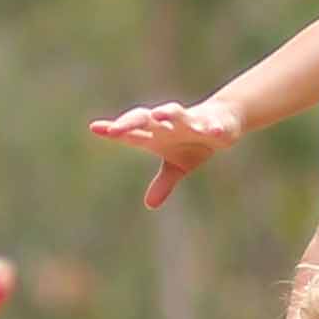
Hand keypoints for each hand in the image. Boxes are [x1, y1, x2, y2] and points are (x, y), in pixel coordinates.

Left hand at [89, 97, 241, 208]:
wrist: (223, 120)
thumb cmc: (192, 142)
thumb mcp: (178, 167)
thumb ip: (163, 183)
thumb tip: (150, 204)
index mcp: (157, 134)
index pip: (132, 131)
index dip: (116, 130)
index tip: (95, 128)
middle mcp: (169, 124)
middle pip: (146, 119)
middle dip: (131, 122)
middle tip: (115, 129)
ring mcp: (191, 121)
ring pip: (177, 114)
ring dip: (169, 113)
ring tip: (160, 114)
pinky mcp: (213, 123)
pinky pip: (211, 126)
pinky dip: (212, 129)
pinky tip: (213, 133)